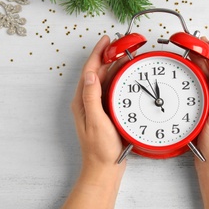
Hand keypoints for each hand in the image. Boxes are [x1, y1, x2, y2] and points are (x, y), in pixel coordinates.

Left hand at [62, 35, 125, 208]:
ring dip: (113, 65)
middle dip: (107, 55)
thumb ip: (92, 98)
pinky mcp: (106, 110)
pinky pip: (111, 88)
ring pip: (105, 79)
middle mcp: (88, 101)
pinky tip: (125, 74)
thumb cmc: (100, 149)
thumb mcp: (96, 122)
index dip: (98, 53)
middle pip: (97, 72)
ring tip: (124, 54)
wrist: (105, 168)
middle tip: (119, 44)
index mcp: (83, 101)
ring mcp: (97, 106)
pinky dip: (118, 78)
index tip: (106, 40)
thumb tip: (89, 74)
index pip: (89, 71)